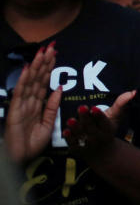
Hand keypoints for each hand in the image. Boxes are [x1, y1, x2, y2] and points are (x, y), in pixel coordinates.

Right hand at [4, 43, 60, 163]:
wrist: (21, 158)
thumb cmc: (33, 143)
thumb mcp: (49, 123)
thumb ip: (53, 106)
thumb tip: (60, 88)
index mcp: (37, 104)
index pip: (44, 82)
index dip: (49, 68)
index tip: (55, 54)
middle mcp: (28, 101)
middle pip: (38, 78)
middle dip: (44, 62)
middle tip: (51, 46)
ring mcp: (21, 104)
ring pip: (30, 81)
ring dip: (36, 66)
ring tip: (42, 52)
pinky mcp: (14, 110)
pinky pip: (21, 92)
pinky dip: (24, 80)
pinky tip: (28, 68)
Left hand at [63, 90, 135, 160]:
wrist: (103, 153)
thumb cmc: (107, 130)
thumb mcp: (115, 118)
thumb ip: (121, 104)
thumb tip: (133, 92)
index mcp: (108, 129)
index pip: (104, 122)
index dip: (99, 115)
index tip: (94, 108)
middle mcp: (98, 138)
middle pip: (91, 128)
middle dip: (86, 118)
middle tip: (81, 107)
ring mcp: (88, 145)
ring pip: (81, 136)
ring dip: (76, 128)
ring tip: (70, 120)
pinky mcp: (79, 150)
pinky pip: (73, 144)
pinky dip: (69, 139)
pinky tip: (65, 131)